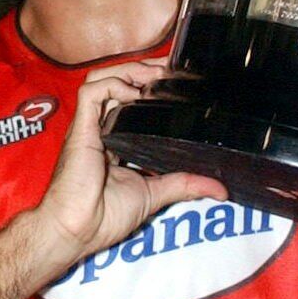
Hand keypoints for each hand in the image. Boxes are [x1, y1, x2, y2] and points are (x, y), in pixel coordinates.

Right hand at [31, 60, 225, 267]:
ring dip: (127, 71)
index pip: (128, 100)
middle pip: (116, 82)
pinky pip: (91, 93)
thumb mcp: (153, 193)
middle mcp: (100, 128)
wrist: (77, 230)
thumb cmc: (104, 216)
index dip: (148, 86)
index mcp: (114, 140)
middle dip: (142, 70)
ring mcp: (89, 126)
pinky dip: (113, 86)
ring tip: (153, 74)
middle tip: (169, 69)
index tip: (174, 80)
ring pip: (100, 79)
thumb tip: (220, 190)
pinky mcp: (81, 128)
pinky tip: (134, 94)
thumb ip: (183, 184)